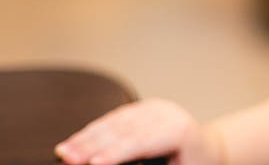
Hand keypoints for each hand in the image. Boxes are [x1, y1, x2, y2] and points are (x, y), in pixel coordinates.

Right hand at [54, 98, 225, 164]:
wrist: (206, 150)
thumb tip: (121, 164)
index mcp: (179, 131)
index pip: (143, 142)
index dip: (117, 153)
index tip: (93, 164)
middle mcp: (167, 114)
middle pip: (125, 129)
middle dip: (93, 144)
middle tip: (67, 158)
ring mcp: (154, 108)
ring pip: (115, 122)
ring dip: (86, 137)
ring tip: (63, 152)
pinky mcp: (143, 109)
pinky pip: (114, 119)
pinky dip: (93, 130)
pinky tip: (74, 141)